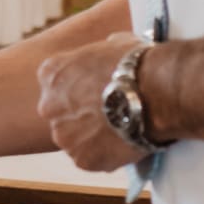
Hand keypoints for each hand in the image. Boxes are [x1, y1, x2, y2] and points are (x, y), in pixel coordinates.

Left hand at [36, 30, 145, 170]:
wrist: (154, 92)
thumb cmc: (136, 64)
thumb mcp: (112, 44)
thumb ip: (99, 54)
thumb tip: (107, 50)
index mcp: (51, 74)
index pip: (58, 85)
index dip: (80, 90)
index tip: (98, 94)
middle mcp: (49, 105)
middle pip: (62, 114)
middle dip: (82, 116)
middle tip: (109, 116)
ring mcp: (64, 135)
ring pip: (75, 140)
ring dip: (92, 138)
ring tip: (121, 132)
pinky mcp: (82, 158)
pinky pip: (92, 160)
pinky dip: (106, 156)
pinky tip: (124, 146)